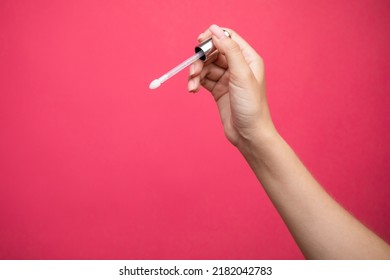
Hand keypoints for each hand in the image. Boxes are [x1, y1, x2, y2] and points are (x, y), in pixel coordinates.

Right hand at [188, 24, 275, 147]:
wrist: (249, 134)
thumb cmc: (252, 106)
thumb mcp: (241, 75)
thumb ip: (229, 50)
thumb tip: (215, 29)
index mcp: (248, 58)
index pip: (227, 38)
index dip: (212, 37)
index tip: (199, 43)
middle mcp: (237, 66)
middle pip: (213, 52)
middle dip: (200, 59)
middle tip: (193, 70)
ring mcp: (227, 79)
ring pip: (205, 67)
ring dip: (195, 73)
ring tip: (192, 85)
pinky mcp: (218, 90)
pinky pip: (203, 80)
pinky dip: (196, 83)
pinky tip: (193, 90)